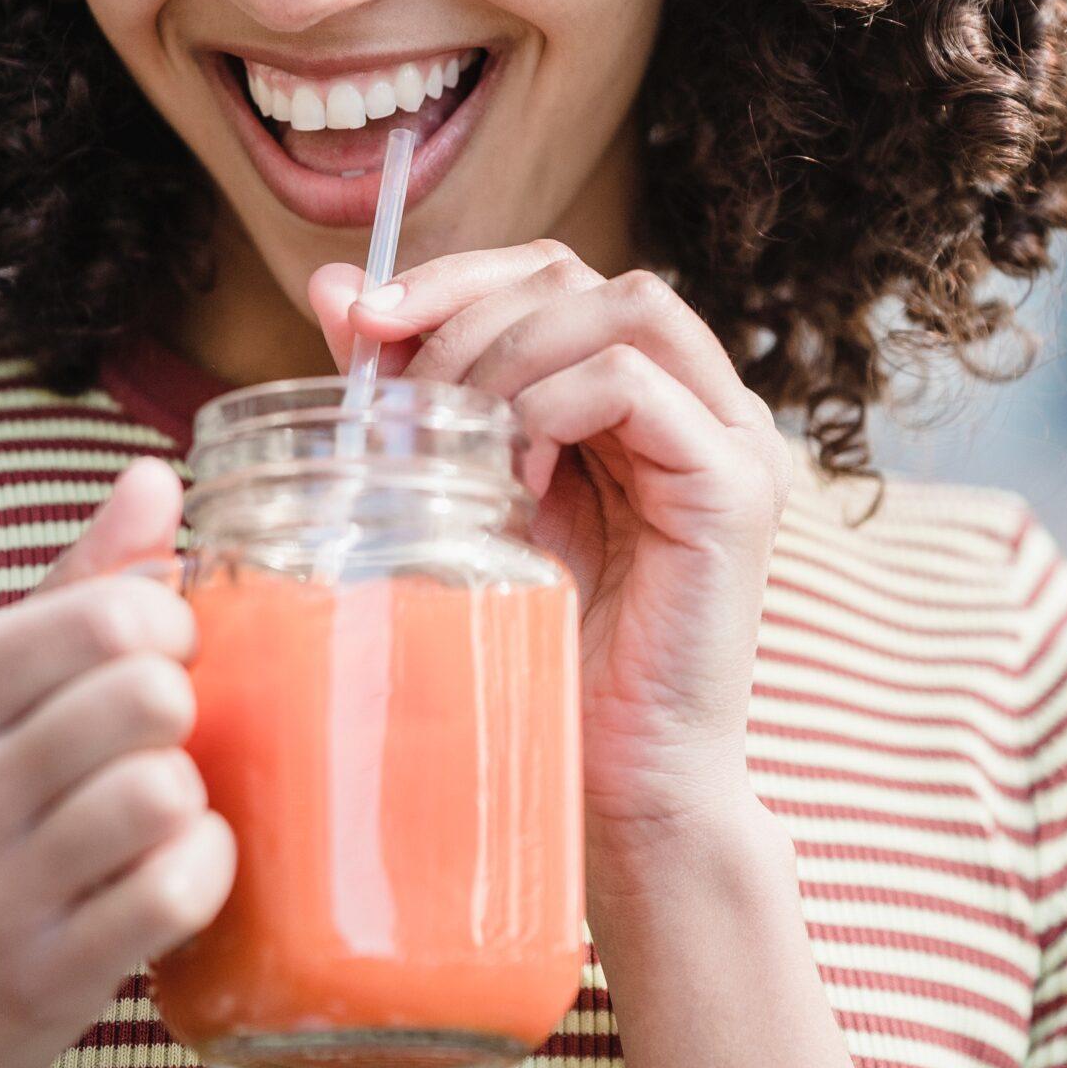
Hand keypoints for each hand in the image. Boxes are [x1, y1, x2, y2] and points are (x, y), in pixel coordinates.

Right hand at [0, 458, 236, 1067]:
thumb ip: (65, 592)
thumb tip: (158, 476)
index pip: (103, 613)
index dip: (166, 628)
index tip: (153, 661)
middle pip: (146, 693)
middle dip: (180, 712)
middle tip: (154, 743)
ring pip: (166, 790)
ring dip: (187, 800)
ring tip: (151, 816)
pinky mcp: (42, 981)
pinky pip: (178, 890)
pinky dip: (201, 874)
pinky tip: (169, 876)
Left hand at [310, 245, 791, 848]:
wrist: (616, 794)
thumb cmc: (537, 664)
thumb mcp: (460, 503)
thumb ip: (413, 396)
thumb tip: (331, 285)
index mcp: (634, 399)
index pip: (549, 274)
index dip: (453, 276)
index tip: (358, 317)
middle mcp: (697, 403)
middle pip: (580, 273)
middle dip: (465, 305)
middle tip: (390, 378)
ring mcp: (731, 441)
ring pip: (623, 306)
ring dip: (508, 350)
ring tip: (449, 432)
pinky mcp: (735, 490)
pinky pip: (635, 386)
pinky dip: (552, 406)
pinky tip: (512, 478)